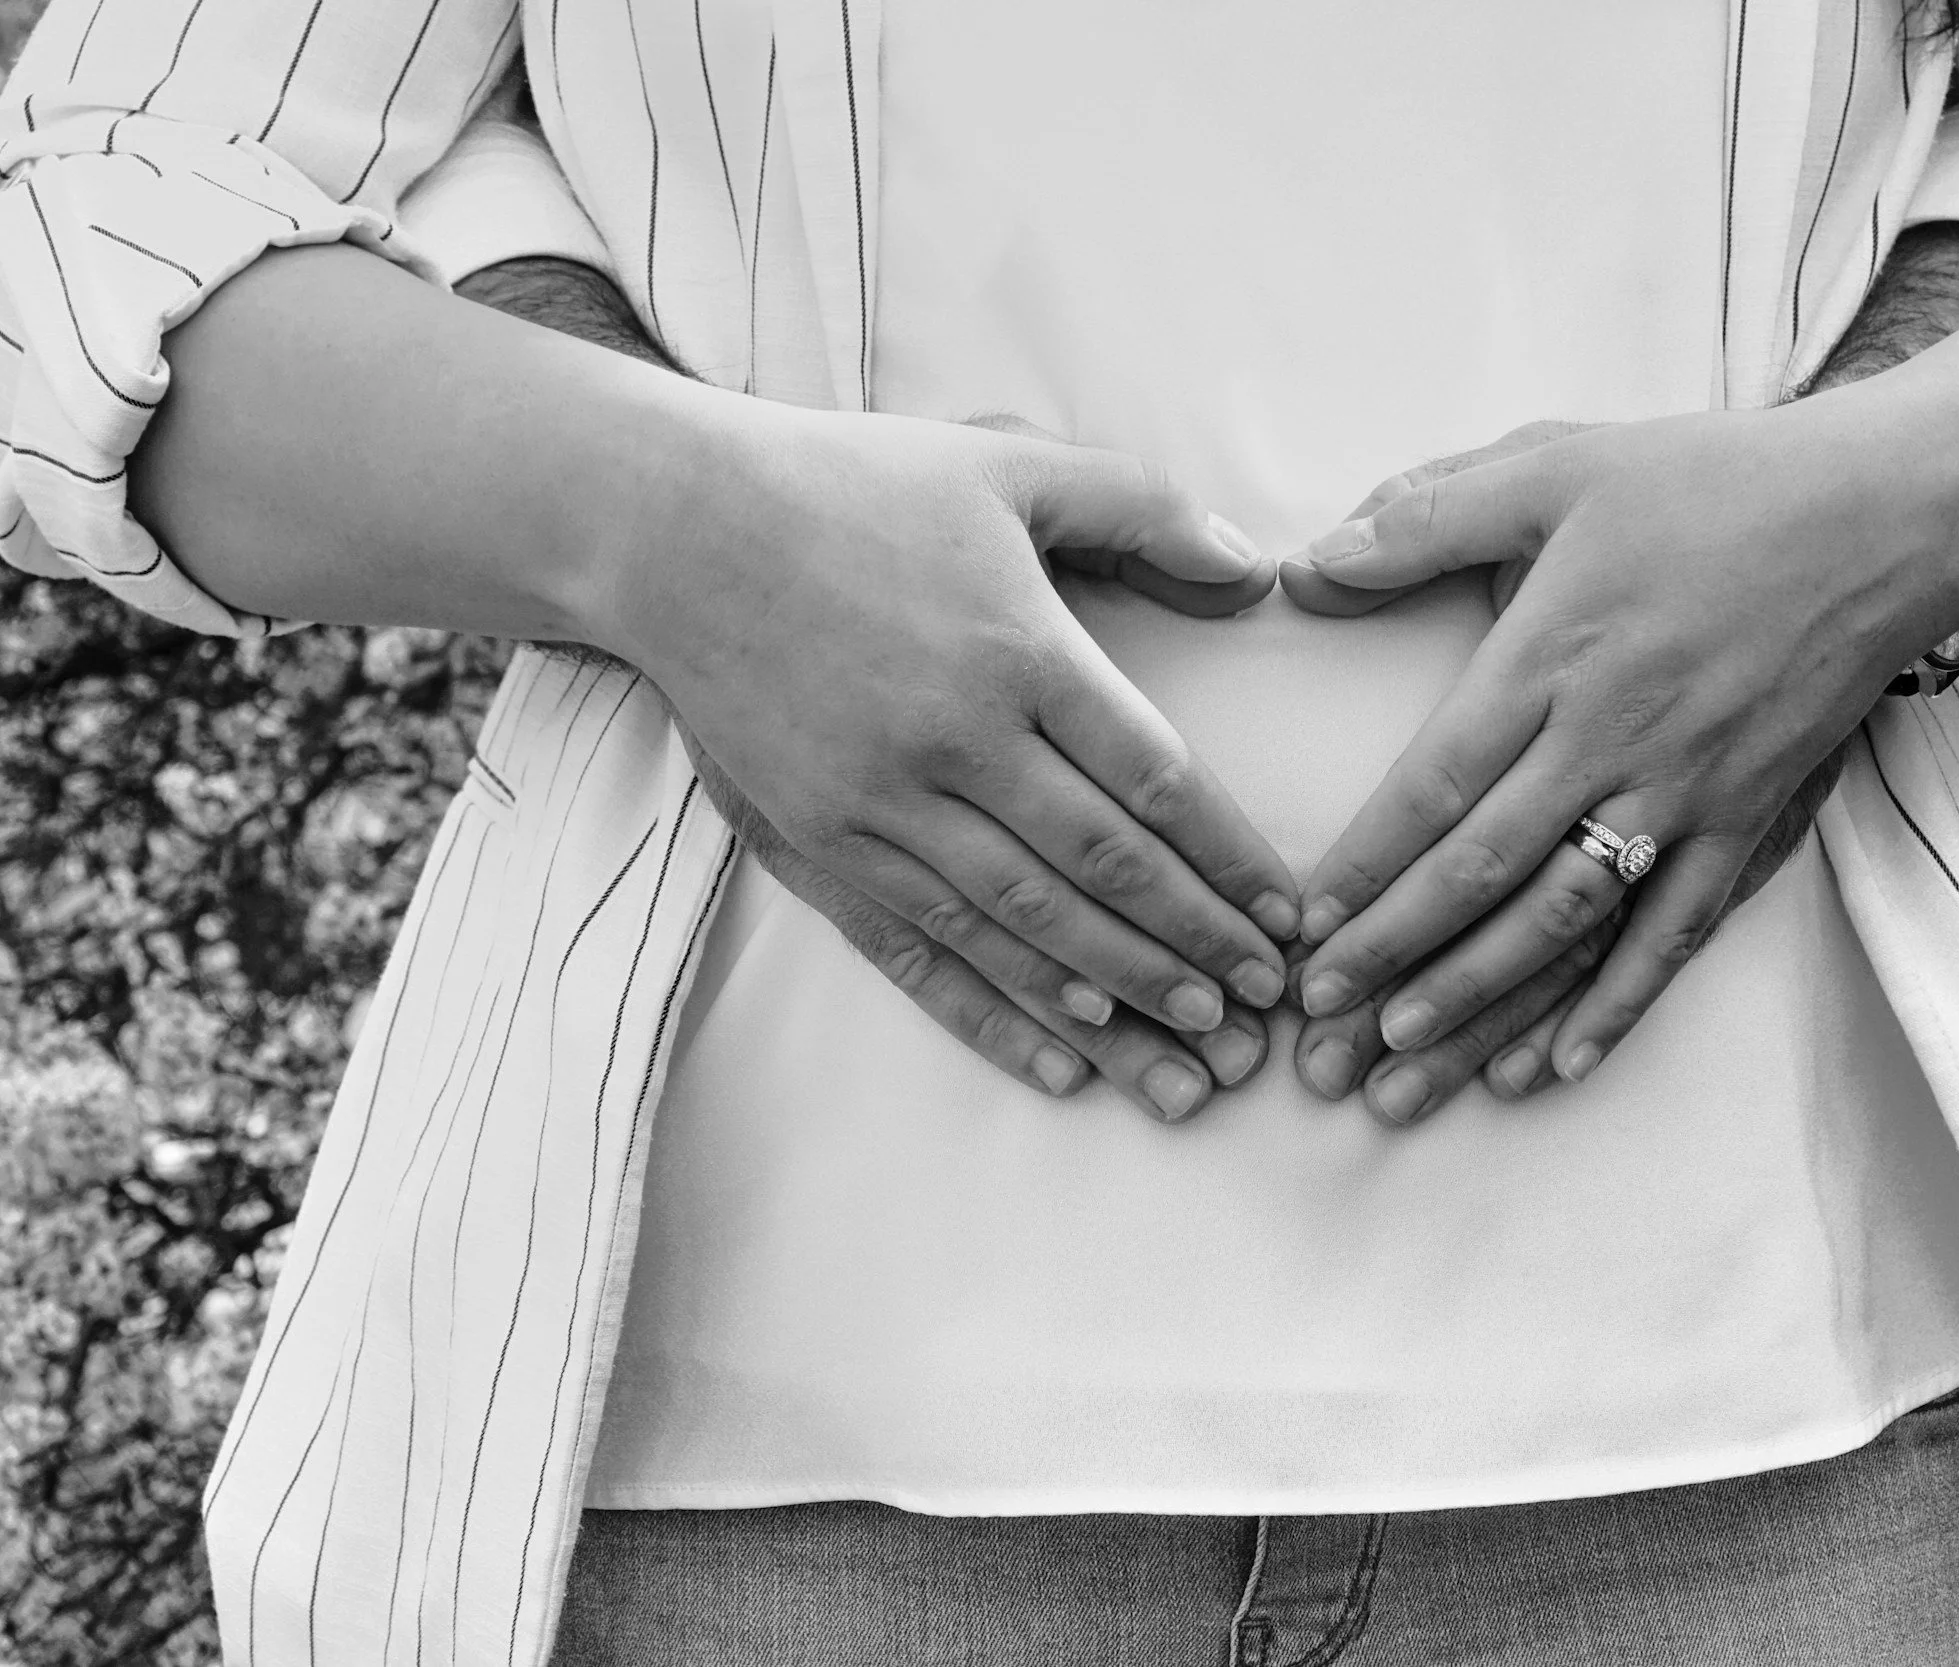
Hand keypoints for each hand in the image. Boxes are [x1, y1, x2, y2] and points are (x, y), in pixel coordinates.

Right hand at [582, 402, 1300, 1093]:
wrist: (671, 528)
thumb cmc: (852, 485)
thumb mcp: (1010, 461)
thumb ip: (1144, 509)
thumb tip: (1257, 571)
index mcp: (1022, 652)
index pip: (1159, 783)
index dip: (1231, 863)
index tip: (1287, 918)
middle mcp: (958, 742)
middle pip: (1103, 871)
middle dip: (1195, 947)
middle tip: (1262, 1008)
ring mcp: (882, 804)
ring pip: (1023, 927)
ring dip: (1119, 997)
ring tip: (1194, 1053)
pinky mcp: (818, 841)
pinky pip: (921, 948)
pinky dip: (995, 1010)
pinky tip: (1062, 1059)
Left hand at [1285, 401, 1958, 1085]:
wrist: (1890, 513)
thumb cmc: (1714, 482)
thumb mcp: (1555, 468)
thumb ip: (1425, 517)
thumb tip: (1306, 567)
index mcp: (1549, 658)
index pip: (1433, 788)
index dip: (1363, 871)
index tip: (1303, 934)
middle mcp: (1609, 741)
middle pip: (1483, 874)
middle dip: (1393, 961)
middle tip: (1322, 1037)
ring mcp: (1684, 793)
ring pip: (1566, 922)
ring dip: (1481, 1005)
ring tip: (1407, 1074)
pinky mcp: (1749, 820)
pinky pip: (1674, 932)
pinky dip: (1616, 1005)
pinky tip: (1557, 1067)